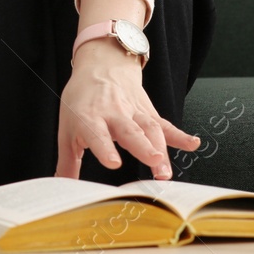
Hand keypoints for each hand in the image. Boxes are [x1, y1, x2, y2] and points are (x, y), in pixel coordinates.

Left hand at [56, 39, 199, 179]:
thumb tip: (61, 188)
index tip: (113, 162)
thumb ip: (68, 162)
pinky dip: (179, 135)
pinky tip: (192, 144)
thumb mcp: (67, 128)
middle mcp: (114, 114)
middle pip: (130, 131)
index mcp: (89, 118)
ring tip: (165, 170)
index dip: (104, 148)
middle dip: (142, 147)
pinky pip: (165, 124)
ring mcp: (133, 112)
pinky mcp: (148, 112)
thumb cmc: (81, 101)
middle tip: (154, 163)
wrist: (101, 65)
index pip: (97, 134)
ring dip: (161, 148)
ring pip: (150, 129)